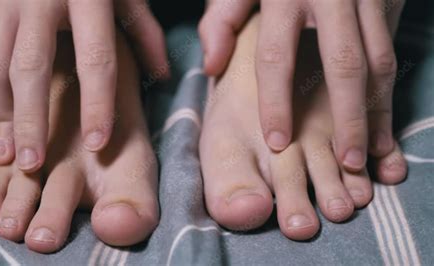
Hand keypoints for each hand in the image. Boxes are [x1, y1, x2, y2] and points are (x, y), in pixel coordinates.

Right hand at [0, 0, 167, 172]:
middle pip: (32, 69)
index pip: (96, 60)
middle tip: (32, 163)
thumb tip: (162, 75)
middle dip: (31, 120)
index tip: (97, 142)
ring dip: (3, 111)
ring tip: (7, 152)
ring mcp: (8, 0)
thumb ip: (144, 32)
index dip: (97, 104)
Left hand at [199, 0, 404, 171]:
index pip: (277, 56)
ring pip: (378, 61)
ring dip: (377, 111)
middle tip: (345, 162)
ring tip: (369, 153)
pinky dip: (389, 92)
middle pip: (344, 64)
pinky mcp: (384, 1)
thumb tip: (211, 66)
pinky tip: (382, 124)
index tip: (278, 141)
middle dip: (347, 118)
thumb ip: (221, 21)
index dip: (276, 102)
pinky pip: (390, 51)